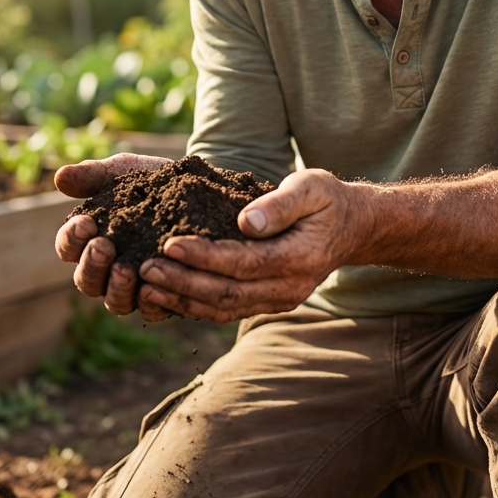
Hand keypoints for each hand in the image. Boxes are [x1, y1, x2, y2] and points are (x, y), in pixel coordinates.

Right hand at [54, 153, 172, 320]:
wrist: (200, 186)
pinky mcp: (165, 295)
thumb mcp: (124, 172)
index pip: (68, 248)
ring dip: (116, 288)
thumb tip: (60, 177)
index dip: (71, 239)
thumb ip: (93, 175)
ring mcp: (137, 286)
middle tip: (103, 246)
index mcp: (91, 241)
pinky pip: (153, 310)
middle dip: (91, 265)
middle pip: (87, 281)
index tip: (86, 222)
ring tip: (125, 269)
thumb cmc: (153, 179)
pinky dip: (151, 301)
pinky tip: (155, 285)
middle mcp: (109, 269)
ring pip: (115, 302)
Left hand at [136, 169, 371, 322]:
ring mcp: (279, 300)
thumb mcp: (312, 186)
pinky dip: (194, 306)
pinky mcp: (268, 302)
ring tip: (146, 286)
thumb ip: (280, 203)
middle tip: (145, 269)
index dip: (204, 257)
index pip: (243, 263)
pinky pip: (227, 310)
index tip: (169, 244)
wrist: (352, 228)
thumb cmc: (327, 200)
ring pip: (223, 309)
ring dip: (182, 300)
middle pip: (227, 294)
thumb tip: (246, 222)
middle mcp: (288, 287)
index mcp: (299, 257)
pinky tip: (166, 296)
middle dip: (182, 283)